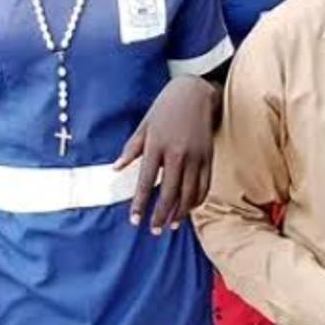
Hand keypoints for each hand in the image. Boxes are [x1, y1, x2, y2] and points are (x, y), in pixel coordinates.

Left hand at [114, 75, 219, 233]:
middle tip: (153, 230)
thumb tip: (116, 169)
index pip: (146, 181)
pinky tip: (188, 209)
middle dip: (160, 215)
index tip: (134, 220)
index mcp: (157, 145)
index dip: (140, 203)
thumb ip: (131, 149)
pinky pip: (204, 186)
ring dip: (179, 213)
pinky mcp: (209, 158)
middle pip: (169, 193)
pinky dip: (196, 201)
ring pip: (188, 194)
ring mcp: (196, 157)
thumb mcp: (144, 126)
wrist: (194, 93)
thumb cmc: (164, 109)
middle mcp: (177, 154)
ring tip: (170, 225)